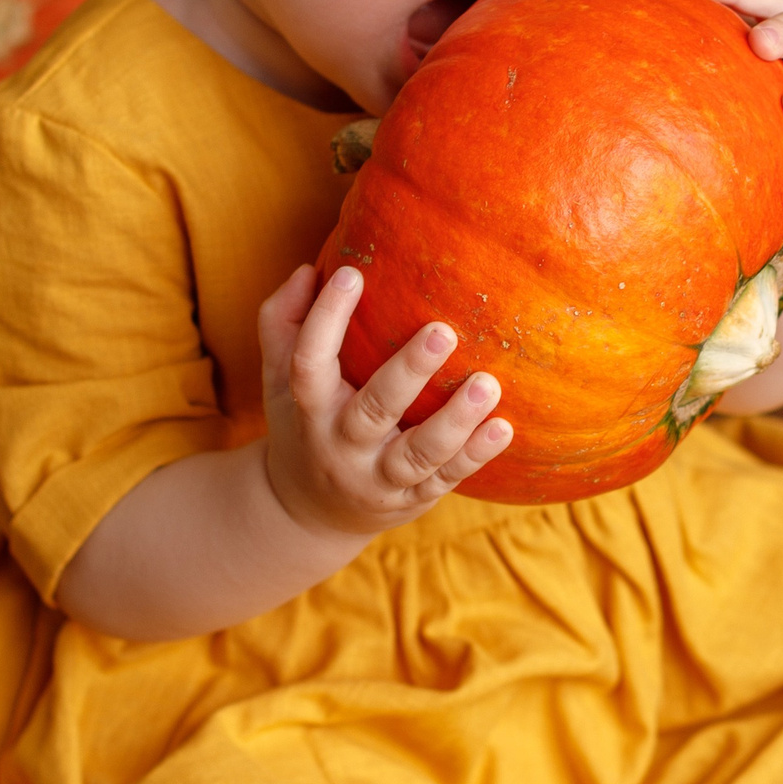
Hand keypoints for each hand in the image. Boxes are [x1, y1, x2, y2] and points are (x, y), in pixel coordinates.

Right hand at [256, 263, 513, 538]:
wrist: (307, 513)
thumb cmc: (302, 421)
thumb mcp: (279, 377)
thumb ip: (283, 320)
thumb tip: (311, 270)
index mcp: (308, 407)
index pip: (310, 361)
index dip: (327, 318)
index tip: (352, 274)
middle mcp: (341, 445)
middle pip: (374, 409)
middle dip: (408, 371)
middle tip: (442, 331)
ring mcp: (378, 476)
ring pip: (418, 452)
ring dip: (455, 421)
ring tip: (487, 383)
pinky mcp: (411, 498)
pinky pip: (446, 478)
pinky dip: (475, 455)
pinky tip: (504, 427)